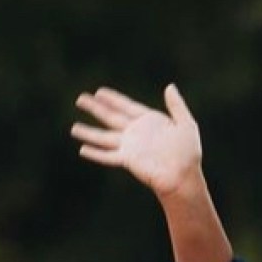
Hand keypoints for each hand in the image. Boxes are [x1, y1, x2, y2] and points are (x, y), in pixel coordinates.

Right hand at [71, 85, 202, 199]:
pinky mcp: (128, 159)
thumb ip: (177, 106)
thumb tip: (169, 86)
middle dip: (95, 108)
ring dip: (89, 132)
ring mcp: (130, 146)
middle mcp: (136, 132)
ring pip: (105, 137)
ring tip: (74, 128)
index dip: (112, 99)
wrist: (184, 175)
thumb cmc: (188, 152)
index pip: (126, 106)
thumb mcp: (186, 124)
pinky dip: (96, 153)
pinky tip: (83, 149)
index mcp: (149, 121)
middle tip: (80, 99)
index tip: (98, 92)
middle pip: (111, 117)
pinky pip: (108, 155)